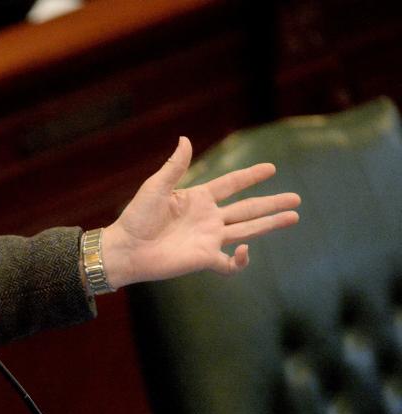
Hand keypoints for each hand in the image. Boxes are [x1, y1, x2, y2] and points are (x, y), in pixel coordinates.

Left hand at [100, 136, 300, 288]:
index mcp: (198, 198)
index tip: (271, 168)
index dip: (250, 176)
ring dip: (270, 224)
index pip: (231, 184)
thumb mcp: (155, 187)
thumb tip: (185, 139)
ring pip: (247, 231)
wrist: (126, 249)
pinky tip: (245, 249)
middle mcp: (208, 218)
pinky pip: (229, 263)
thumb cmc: (136, 217)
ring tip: (294, 217)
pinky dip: (241, 261)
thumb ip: (174, 166)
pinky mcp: (204, 259)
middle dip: (272, 203)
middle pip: (247, 208)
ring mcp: (208, 239)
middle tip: (296, 198)